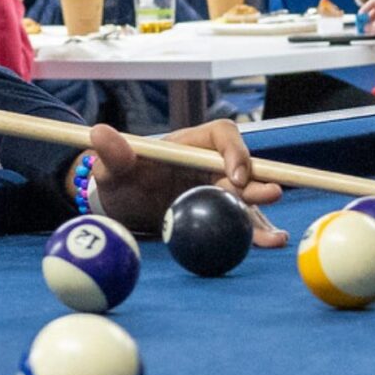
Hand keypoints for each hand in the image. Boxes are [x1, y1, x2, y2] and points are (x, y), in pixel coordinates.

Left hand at [87, 119, 285, 248]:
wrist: (124, 206)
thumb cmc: (122, 179)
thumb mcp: (113, 168)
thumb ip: (111, 153)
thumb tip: (99, 132)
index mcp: (192, 144)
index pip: (222, 135)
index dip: (234, 150)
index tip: (233, 174)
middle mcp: (212, 165)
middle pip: (244, 168)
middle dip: (258, 182)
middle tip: (269, 195)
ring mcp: (218, 191)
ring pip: (247, 199)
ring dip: (262, 213)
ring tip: (275, 234)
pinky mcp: (219, 215)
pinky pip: (241, 222)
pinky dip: (256, 231)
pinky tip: (271, 242)